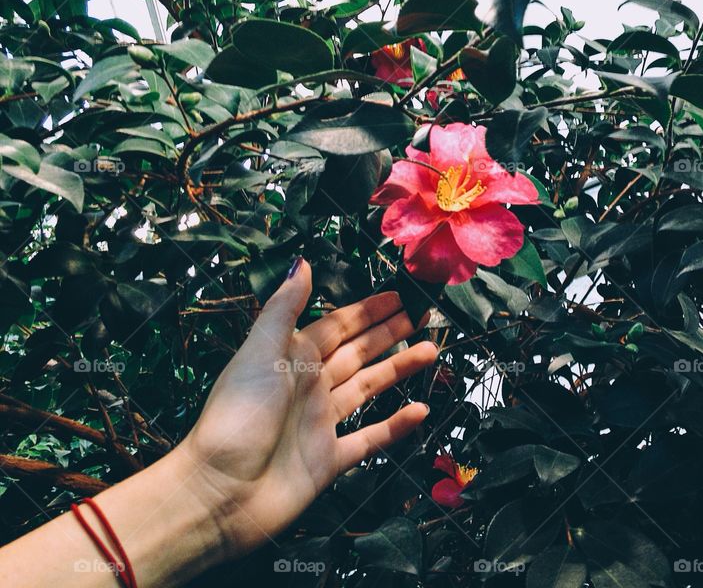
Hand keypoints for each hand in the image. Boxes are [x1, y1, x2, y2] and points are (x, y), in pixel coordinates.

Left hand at [174, 257, 436, 556]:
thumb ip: (283, 308)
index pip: (337, 326)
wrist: (220, 492)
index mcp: (292, 358)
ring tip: (430, 351)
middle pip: (358, 352)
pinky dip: (395, 426)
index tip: (399, 294)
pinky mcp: (330, 460)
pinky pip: (370, 438)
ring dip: (398, 370)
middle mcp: (310, 386)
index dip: (368, 310)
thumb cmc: (236, 416)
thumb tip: (303, 261)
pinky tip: (419, 411)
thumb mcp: (259, 353)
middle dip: (389, 332)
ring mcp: (321, 423)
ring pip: (368, 388)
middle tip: (423, 316)